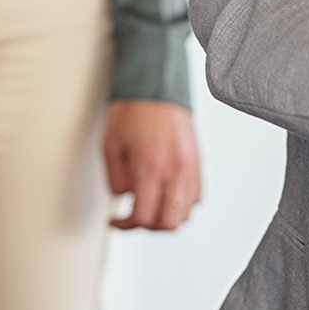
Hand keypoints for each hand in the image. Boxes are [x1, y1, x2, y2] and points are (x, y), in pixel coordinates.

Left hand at [104, 99, 200, 229]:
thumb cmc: (133, 108)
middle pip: (170, 223)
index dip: (126, 226)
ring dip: (167, 216)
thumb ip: (115, 178)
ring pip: (187, 212)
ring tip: (151, 206)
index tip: (116, 220)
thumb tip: (123, 197)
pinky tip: (166, 194)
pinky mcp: (198, 160)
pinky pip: (197, 195)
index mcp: (150, 165)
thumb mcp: (110, 144)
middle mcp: (175, 169)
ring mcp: (190, 165)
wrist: (156, 83)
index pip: (144, 216)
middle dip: (149, 226)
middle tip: (134, 218)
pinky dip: (182, 203)